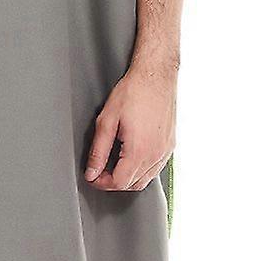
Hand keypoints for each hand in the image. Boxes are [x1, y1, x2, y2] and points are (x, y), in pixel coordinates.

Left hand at [83, 63, 175, 192]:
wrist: (156, 76)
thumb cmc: (133, 92)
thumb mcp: (107, 121)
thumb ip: (98, 151)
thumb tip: (92, 172)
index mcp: (139, 151)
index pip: (119, 183)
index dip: (101, 183)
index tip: (92, 176)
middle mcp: (156, 155)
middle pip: (132, 184)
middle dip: (113, 181)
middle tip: (99, 170)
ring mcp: (165, 151)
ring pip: (145, 179)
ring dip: (128, 177)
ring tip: (113, 162)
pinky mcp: (170, 145)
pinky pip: (155, 168)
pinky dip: (141, 170)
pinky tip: (130, 156)